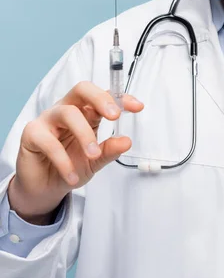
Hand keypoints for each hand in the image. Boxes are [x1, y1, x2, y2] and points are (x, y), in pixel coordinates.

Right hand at [8, 82, 142, 221]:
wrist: (44, 188)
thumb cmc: (70, 166)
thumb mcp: (95, 161)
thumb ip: (109, 150)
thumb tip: (126, 141)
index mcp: (84, 112)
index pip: (102, 96)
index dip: (120, 98)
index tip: (137, 107)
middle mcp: (66, 110)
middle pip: (81, 90)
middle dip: (100, 99)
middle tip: (114, 116)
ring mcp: (48, 120)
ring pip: (67, 113)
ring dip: (84, 134)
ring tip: (93, 155)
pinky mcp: (31, 134)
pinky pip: (49, 141)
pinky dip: (63, 160)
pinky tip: (72, 176)